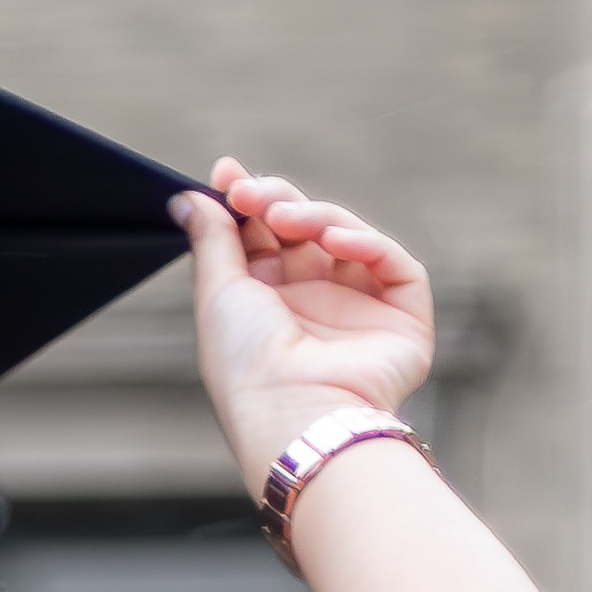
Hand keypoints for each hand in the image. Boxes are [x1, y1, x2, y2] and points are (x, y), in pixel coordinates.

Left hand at [178, 159, 433, 486]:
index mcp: (267, 308)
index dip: (248, 202)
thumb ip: (212, 240)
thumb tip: (188, 198)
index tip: (225, 174)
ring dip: (315, 217)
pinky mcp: (403, 319)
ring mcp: (358, 312)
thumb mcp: (218, 295)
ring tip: (285, 218)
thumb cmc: (247, 370)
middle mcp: (312, 307)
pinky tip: (335, 240)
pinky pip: (392, 264)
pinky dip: (366, 243)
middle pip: (303, 230)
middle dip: (276, 202)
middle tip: (250, 192)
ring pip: (346, 236)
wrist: (294, 418)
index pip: (263, 238)